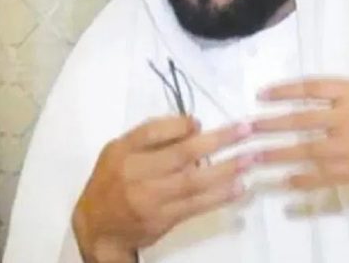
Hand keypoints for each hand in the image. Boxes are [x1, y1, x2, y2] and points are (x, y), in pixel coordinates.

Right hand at [72, 116, 253, 262]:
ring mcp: (149, 198)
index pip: (152, 131)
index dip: (180, 124)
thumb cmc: (114, 181)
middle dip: (218, 140)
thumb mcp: (119, 152)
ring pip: (193, 181)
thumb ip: (151, 137)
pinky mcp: (162, 219)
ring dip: (227, 169)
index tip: (201, 122)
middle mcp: (134, 173)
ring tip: (250, 158)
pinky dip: (220, 195)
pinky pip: (196, 205)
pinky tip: (239, 187)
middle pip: (181, 154)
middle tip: (245, 130)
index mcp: (123, 151)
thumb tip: (194, 125)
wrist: (98, 227)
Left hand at [252, 11, 348, 215]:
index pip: (312, 89)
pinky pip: (321, 178)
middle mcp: (346, 119)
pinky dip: (300, 181)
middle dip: (268, 124)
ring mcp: (348, 149)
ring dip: (275, 154)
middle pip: (299, 121)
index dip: (284, 91)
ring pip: (304, 151)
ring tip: (250, 158)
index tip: (261, 95)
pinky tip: (282, 183)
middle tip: (242, 128)